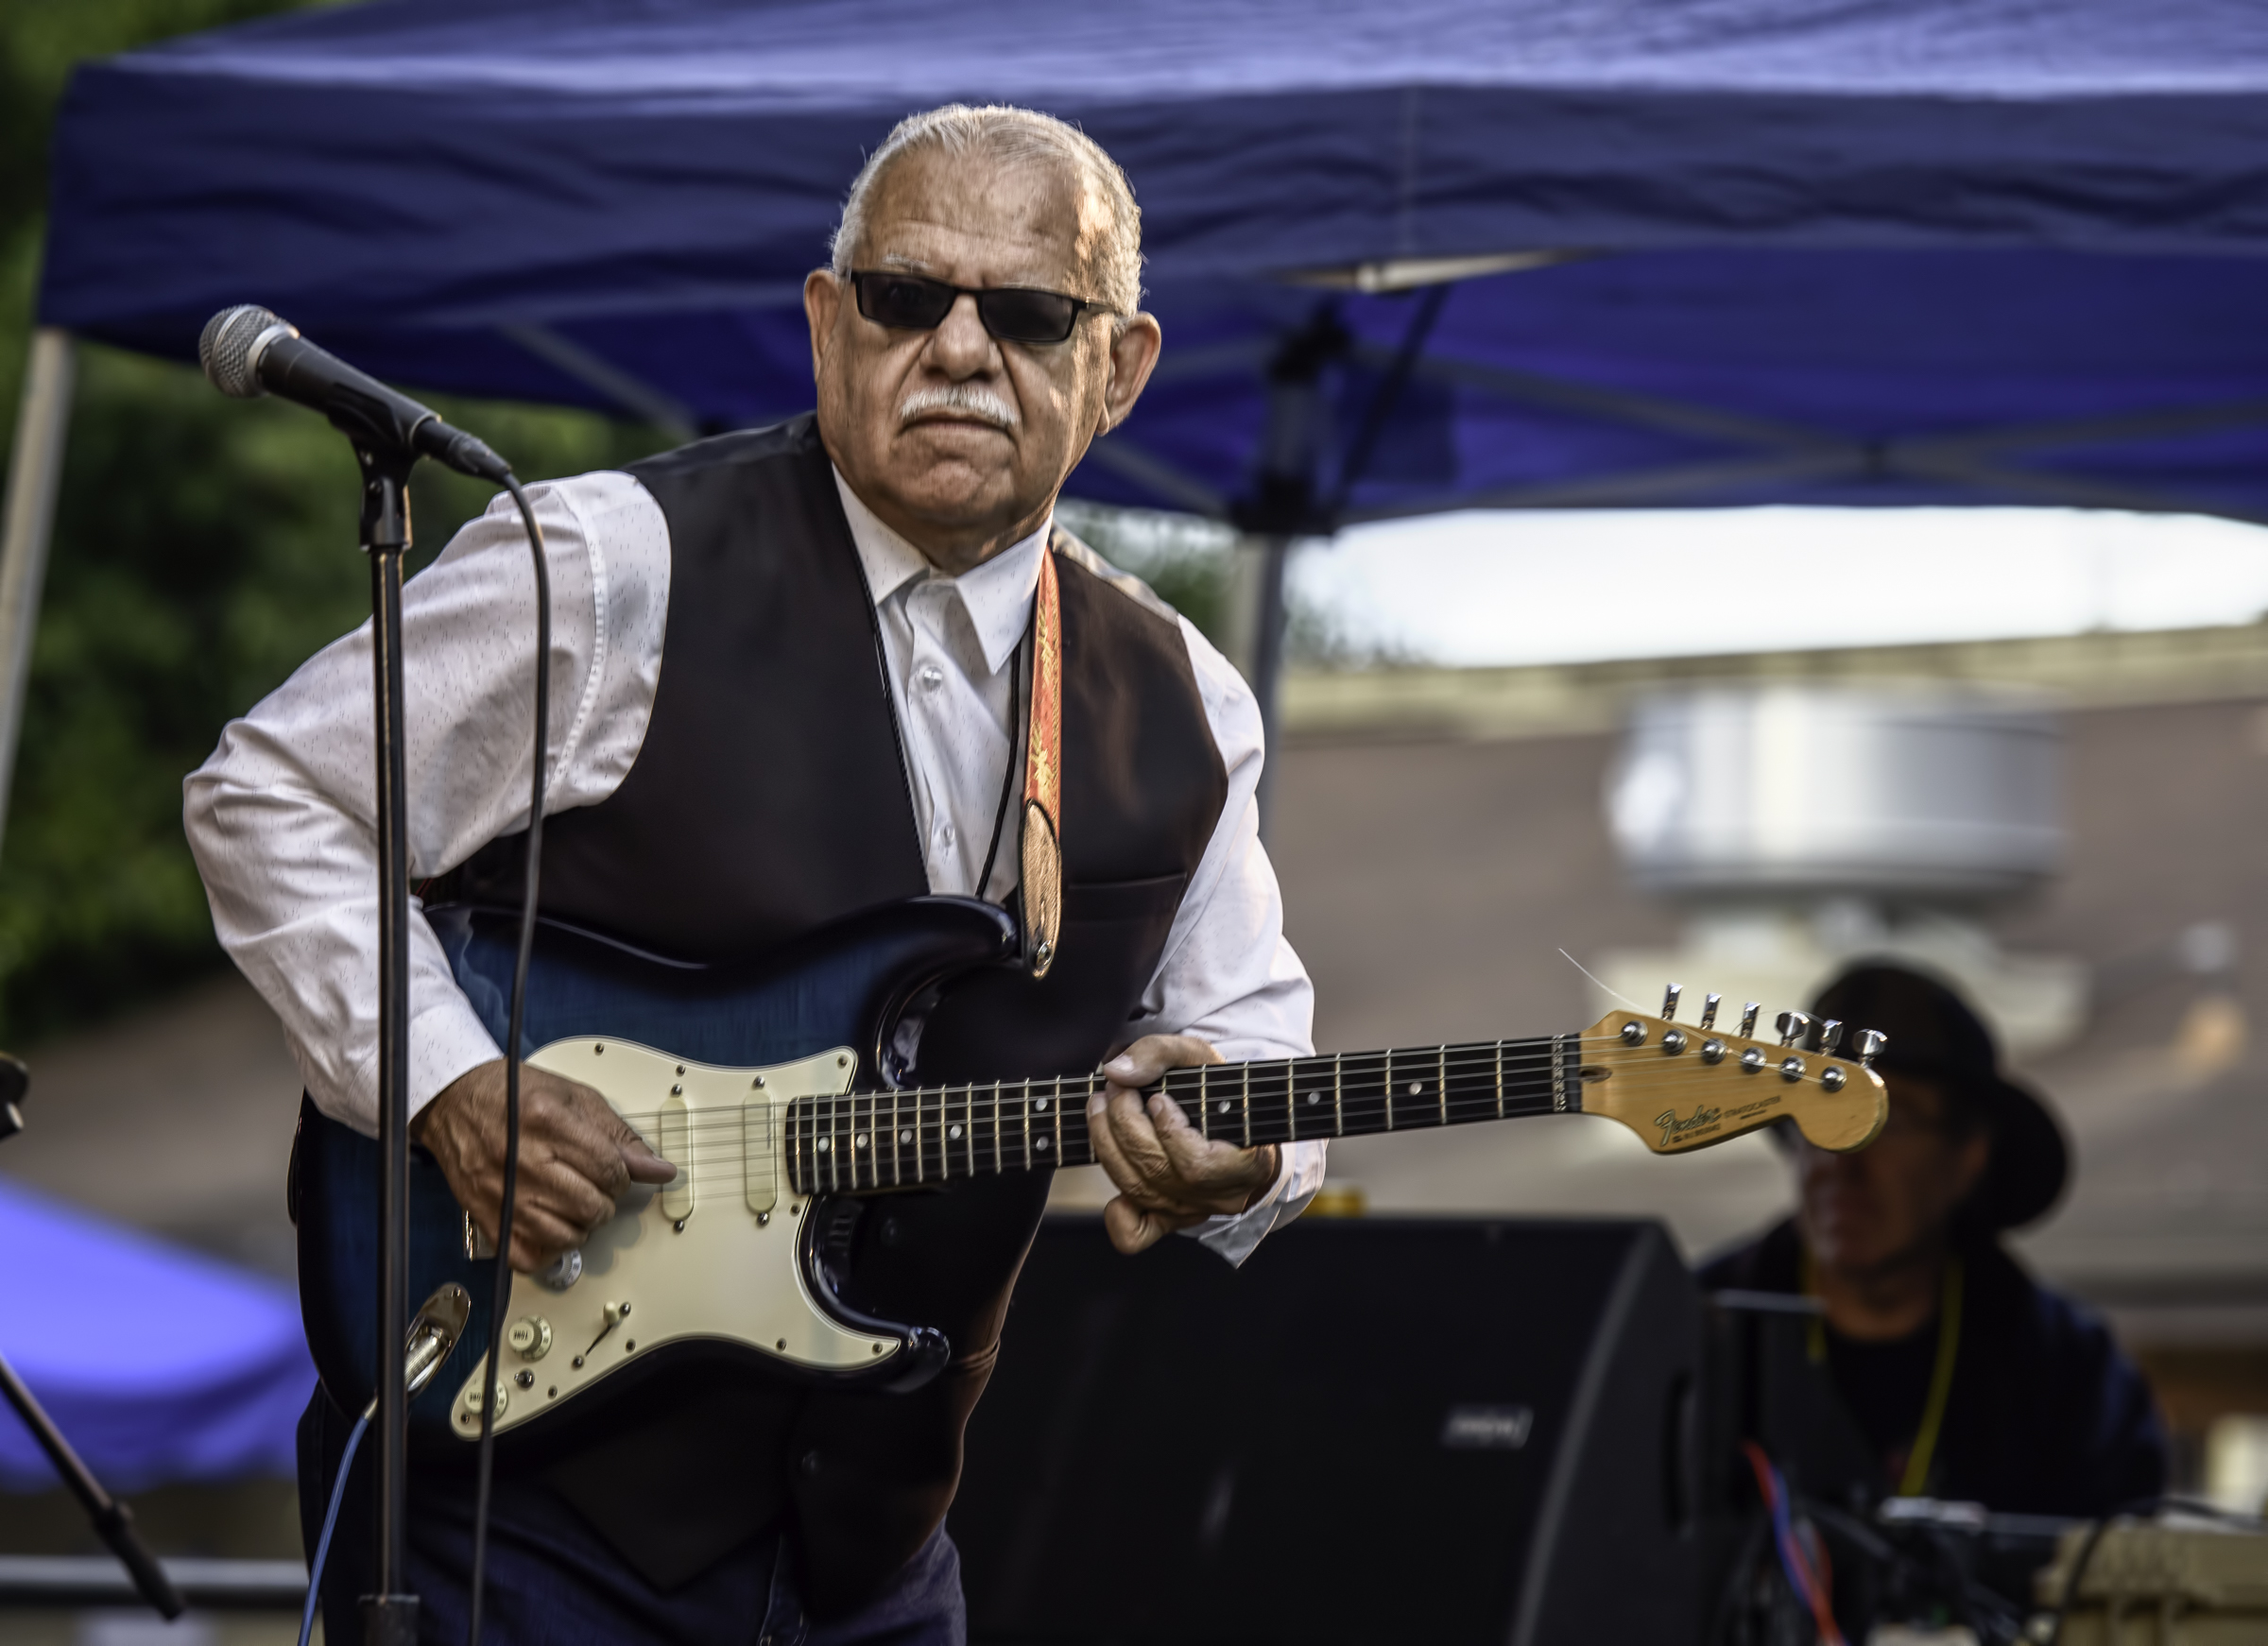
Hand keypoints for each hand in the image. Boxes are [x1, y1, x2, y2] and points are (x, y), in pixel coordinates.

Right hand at [413, 1059, 675, 1270]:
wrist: (454, 1101)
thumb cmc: (513, 1095)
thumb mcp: (574, 1097)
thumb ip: (618, 1135)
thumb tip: (658, 1169)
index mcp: (549, 1122)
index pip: (609, 1170)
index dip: (624, 1177)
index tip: (619, 1173)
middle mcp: (523, 1160)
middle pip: (591, 1207)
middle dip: (605, 1201)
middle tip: (595, 1187)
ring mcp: (502, 1192)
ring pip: (565, 1237)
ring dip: (580, 1226)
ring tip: (574, 1205)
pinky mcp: (485, 1215)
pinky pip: (528, 1256)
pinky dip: (547, 1250)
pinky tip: (551, 1227)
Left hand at [1086, 1034, 1281, 1254]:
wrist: (1238, 1125)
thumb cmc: (1221, 1092)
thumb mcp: (1200, 1059)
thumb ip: (1160, 1054)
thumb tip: (1117, 1072)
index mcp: (1247, 1164)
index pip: (1196, 1165)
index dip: (1170, 1133)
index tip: (1158, 1098)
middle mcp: (1219, 1197)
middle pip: (1157, 1172)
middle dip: (1123, 1123)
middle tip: (1113, 1088)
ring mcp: (1192, 1212)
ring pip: (1138, 1191)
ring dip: (1107, 1145)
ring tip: (1101, 1107)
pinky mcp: (1168, 1221)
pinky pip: (1135, 1236)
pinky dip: (1116, 1216)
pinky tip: (1114, 1173)